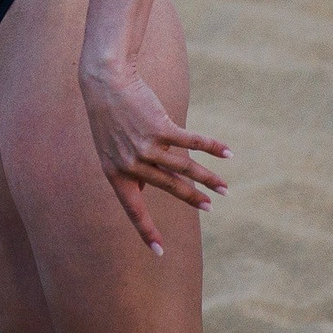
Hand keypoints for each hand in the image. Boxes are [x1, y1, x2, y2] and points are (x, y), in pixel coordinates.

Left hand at [81, 56, 230, 255]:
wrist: (105, 80)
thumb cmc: (109, 116)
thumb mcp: (109, 148)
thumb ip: (126, 169)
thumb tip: (140, 189)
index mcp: (115, 172)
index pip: (132, 208)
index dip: (145, 230)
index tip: (160, 252)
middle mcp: (130, 163)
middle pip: (169, 186)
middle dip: (192, 198)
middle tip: (210, 207)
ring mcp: (145, 146)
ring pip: (184, 168)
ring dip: (208, 178)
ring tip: (224, 188)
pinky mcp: (160, 128)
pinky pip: (192, 142)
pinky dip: (211, 146)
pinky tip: (227, 153)